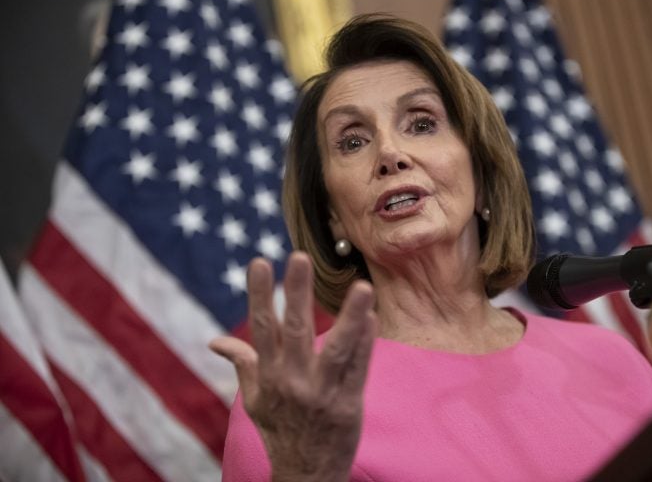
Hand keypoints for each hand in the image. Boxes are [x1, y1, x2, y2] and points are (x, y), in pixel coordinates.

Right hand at [210, 252, 376, 481]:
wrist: (304, 477)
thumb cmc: (280, 431)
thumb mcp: (254, 400)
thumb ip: (241, 364)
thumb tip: (214, 342)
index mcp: (269, 375)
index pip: (262, 328)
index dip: (260, 294)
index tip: (260, 262)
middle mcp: (292, 382)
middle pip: (296, 331)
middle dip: (297, 293)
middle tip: (299, 257)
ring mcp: (322, 394)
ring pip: (337, 349)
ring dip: (349, 317)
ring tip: (361, 287)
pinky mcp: (348, 406)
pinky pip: (358, 369)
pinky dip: (366, 344)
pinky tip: (372, 318)